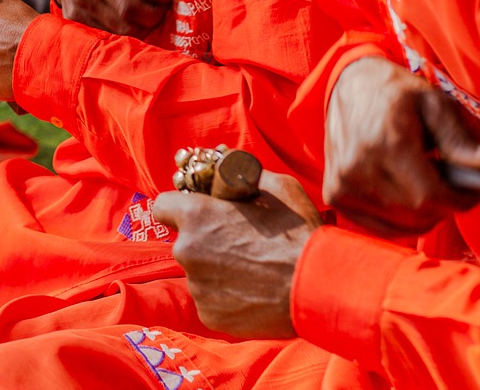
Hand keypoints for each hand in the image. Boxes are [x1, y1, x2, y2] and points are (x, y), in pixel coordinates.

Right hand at [50, 0, 173, 35]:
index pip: (130, 8)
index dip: (151, 14)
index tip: (162, 9)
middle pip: (124, 25)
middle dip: (146, 24)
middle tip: (155, 13)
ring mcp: (75, 10)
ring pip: (115, 33)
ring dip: (134, 28)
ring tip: (141, 13)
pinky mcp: (72, 20)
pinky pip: (103, 31)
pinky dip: (119, 28)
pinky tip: (123, 16)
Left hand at [151, 171, 321, 338]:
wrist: (317, 288)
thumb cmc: (298, 235)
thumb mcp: (278, 188)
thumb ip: (245, 176)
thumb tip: (228, 165)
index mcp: (196, 216)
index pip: (163, 206)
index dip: (179, 208)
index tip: (196, 213)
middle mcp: (187, 250)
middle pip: (185, 242)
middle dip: (204, 241)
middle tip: (238, 244)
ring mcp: (196, 286)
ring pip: (199, 272)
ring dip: (216, 270)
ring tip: (252, 271)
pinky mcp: (208, 315)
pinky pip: (211, 300)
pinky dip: (226, 297)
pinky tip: (253, 293)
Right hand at [323, 56, 479, 237]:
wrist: (349, 86)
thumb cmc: (398, 94)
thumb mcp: (435, 104)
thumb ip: (460, 139)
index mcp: (385, 143)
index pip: (431, 196)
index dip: (462, 200)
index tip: (476, 189)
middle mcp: (358, 168)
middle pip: (418, 214)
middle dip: (447, 206)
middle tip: (455, 185)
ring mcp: (342, 185)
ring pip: (402, 225)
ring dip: (427, 213)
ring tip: (430, 184)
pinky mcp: (336, 196)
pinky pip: (382, 228)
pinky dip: (404, 219)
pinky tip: (408, 194)